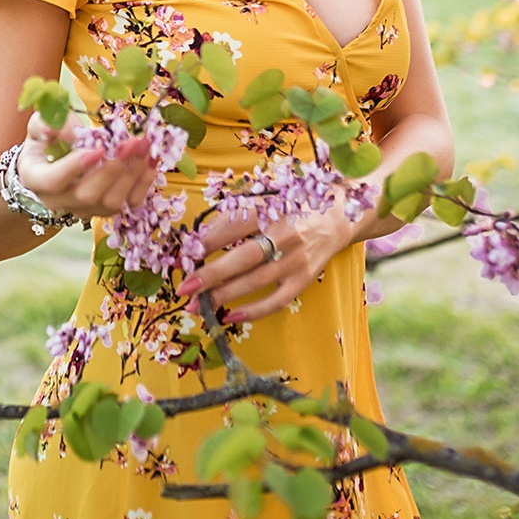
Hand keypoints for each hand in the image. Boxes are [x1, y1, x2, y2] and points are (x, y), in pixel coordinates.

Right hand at [12, 118, 163, 219]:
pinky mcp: (105, 209)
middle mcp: (58, 201)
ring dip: (132, 174)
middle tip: (132, 142)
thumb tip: (68, 129)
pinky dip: (144, 183)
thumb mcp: (40, 125)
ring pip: (110, 202)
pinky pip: (128, 203)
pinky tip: (152, 161)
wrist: (51, 163)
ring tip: (145, 146)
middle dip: (113, 169)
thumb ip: (51, 123)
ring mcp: (83, 209)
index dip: (76, 167)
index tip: (99, 148)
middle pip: (87, 194)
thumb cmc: (45, 140)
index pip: (55, 180)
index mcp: (36, 179)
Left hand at [178, 209, 355, 326]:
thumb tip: (199, 241)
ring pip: (256, 282)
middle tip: (184, 288)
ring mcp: (296, 260)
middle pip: (243, 258)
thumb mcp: (265, 201)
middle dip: (210, 275)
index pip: (232, 228)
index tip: (181, 257)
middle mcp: (285, 235)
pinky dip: (253, 311)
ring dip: (224, 296)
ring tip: (197, 307)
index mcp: (271, 209)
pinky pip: (277, 301)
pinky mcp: (304, 279)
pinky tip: (229, 317)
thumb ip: (234, 216)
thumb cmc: (291, 206)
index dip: (205, 243)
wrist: (337, 216)